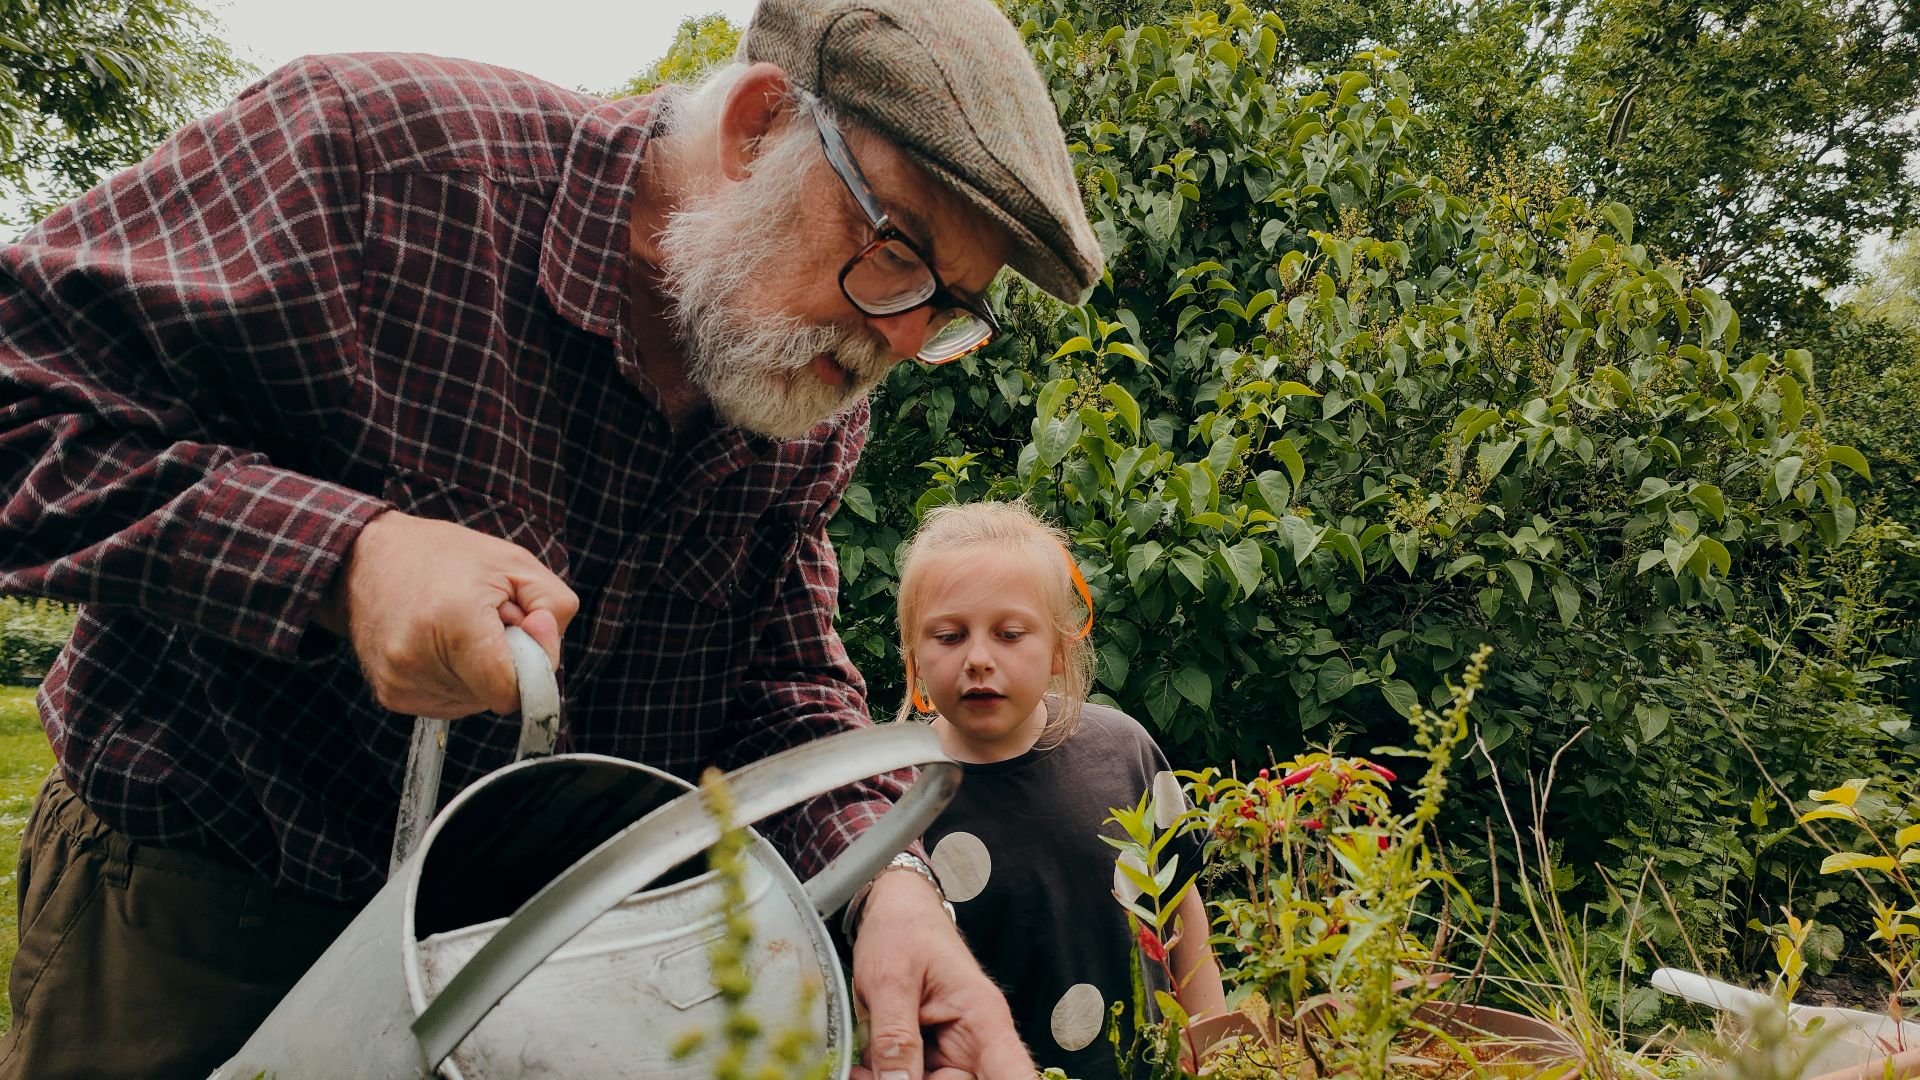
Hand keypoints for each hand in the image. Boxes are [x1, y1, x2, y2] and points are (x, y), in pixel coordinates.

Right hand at [314, 510, 577, 716]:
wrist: (367, 559)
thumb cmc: (446, 557)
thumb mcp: (516, 563)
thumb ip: (554, 608)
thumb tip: (547, 652)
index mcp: (454, 623)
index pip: (511, 690)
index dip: (532, 664)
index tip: (522, 628)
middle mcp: (418, 661)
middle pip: (496, 695)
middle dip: (504, 661)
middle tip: (483, 619)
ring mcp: (400, 683)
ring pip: (475, 702)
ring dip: (479, 671)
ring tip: (457, 627)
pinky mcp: (391, 696)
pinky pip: (450, 702)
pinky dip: (457, 678)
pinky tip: (439, 644)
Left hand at [850, 870, 1033, 1079]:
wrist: (894, 911)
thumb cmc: (902, 932)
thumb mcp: (891, 978)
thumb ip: (896, 1035)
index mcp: (983, 1019)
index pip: (1014, 1075)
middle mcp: (977, 1044)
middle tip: (866, 1075)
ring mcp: (954, 1056)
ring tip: (859, 1068)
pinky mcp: (929, 1060)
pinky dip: (885, 1079)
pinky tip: (862, 1068)